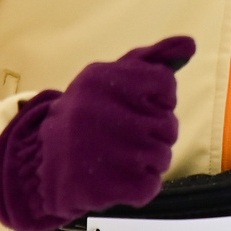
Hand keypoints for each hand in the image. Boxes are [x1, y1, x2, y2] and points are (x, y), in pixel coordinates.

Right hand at [0, 37, 194, 230]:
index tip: (132, 107)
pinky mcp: (106, 186)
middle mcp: (101, 111)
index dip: (156, 100)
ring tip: (117, 158)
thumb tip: (190, 44)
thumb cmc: (86, 117)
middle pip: (168, 124)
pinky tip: (116, 178)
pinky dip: (140, 185)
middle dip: (152, 134)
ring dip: (147, 162)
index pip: (165, 84)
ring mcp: (104, 150)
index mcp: (101, 78)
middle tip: (119, 136)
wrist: (41, 165)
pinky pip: (151, 185)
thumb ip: (151, 61)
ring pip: (163, 156)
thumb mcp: (110, 78)